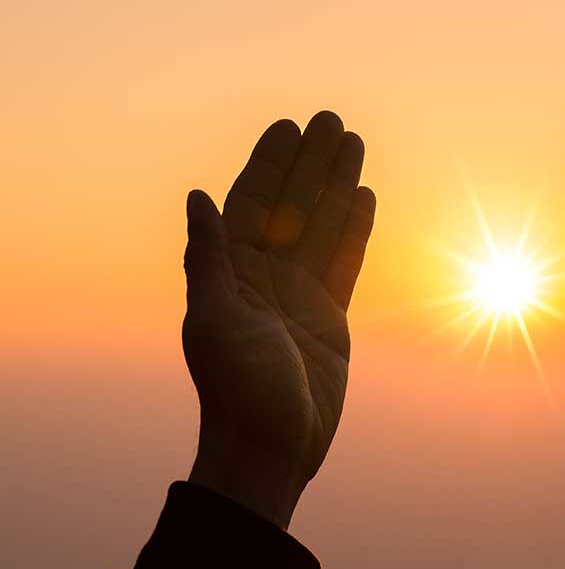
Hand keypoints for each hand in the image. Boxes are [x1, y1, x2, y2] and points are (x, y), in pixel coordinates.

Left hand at [182, 112, 374, 527]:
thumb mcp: (215, 318)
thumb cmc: (236, 388)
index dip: (270, 164)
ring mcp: (299, 295)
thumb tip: (196, 195)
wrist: (271, 447)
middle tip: (333, 121)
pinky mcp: (329, 316)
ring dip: (337, 186)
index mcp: (230, 273)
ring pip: (323, 227)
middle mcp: (264, 276)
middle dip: (311, 164)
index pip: (251, 203)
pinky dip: (355, 231)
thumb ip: (209, 256)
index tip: (290, 127)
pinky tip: (364, 198)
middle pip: (293, 206)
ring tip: (354, 146)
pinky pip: (344, 262)